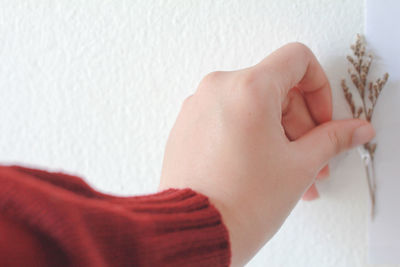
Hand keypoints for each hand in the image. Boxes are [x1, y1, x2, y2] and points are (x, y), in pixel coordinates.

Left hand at [159, 43, 374, 265]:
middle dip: (300, 125)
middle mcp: (218, 88)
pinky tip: (260, 168)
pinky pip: (228, 119)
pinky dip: (249, 136)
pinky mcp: (187, 125)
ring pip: (252, 107)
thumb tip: (355, 129)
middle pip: (275, 89)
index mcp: (249, 88)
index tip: (321, 119)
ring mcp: (198, 106)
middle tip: (312, 161)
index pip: (297, 60)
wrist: (195, 231)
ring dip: (277, 136)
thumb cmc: (242, 202)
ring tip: (289, 174)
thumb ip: (332, 139)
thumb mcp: (299, 166)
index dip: (319, 87)